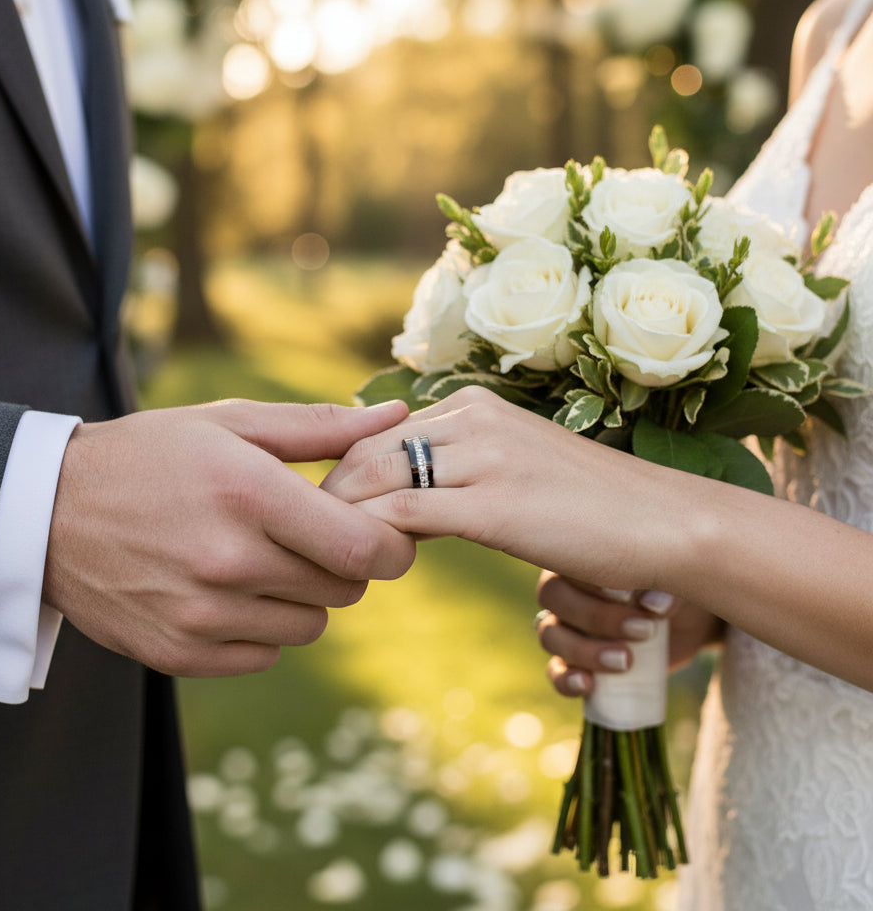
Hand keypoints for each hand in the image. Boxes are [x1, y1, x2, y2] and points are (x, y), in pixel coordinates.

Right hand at [43, 399, 415, 676]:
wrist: (47, 512)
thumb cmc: (149, 456)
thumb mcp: (229, 422)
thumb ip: (319, 426)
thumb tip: (395, 418)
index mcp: (249, 495)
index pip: (365, 550)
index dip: (391, 546)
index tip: (381, 533)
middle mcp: (229, 562)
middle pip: (345, 590)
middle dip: (342, 563)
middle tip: (306, 534)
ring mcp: (201, 616)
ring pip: (309, 625)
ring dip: (301, 596)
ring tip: (260, 558)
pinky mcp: (179, 653)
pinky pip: (264, 654)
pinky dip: (261, 627)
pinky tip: (227, 591)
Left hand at [323, 386, 681, 591]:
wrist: (667, 524)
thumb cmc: (593, 507)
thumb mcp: (516, 473)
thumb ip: (459, 475)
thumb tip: (402, 504)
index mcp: (475, 407)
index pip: (378, 431)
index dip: (342, 472)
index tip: (322, 512)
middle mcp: (474, 419)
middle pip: (364, 450)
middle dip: (328, 495)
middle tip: (308, 541)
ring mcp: (484, 457)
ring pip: (375, 477)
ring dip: (341, 520)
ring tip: (332, 558)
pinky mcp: (494, 503)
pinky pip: (403, 513)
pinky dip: (374, 538)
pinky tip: (374, 567)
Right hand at [535, 571, 724, 697]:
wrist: (690, 622)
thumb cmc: (675, 586)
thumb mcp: (676, 578)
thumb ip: (666, 584)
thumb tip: (654, 604)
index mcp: (581, 557)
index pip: (566, 561)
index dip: (590, 578)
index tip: (629, 594)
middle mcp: (565, 588)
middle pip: (554, 597)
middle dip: (597, 616)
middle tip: (644, 629)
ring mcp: (565, 626)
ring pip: (550, 635)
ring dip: (584, 650)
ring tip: (626, 661)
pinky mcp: (575, 662)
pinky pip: (555, 671)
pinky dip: (565, 679)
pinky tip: (587, 685)